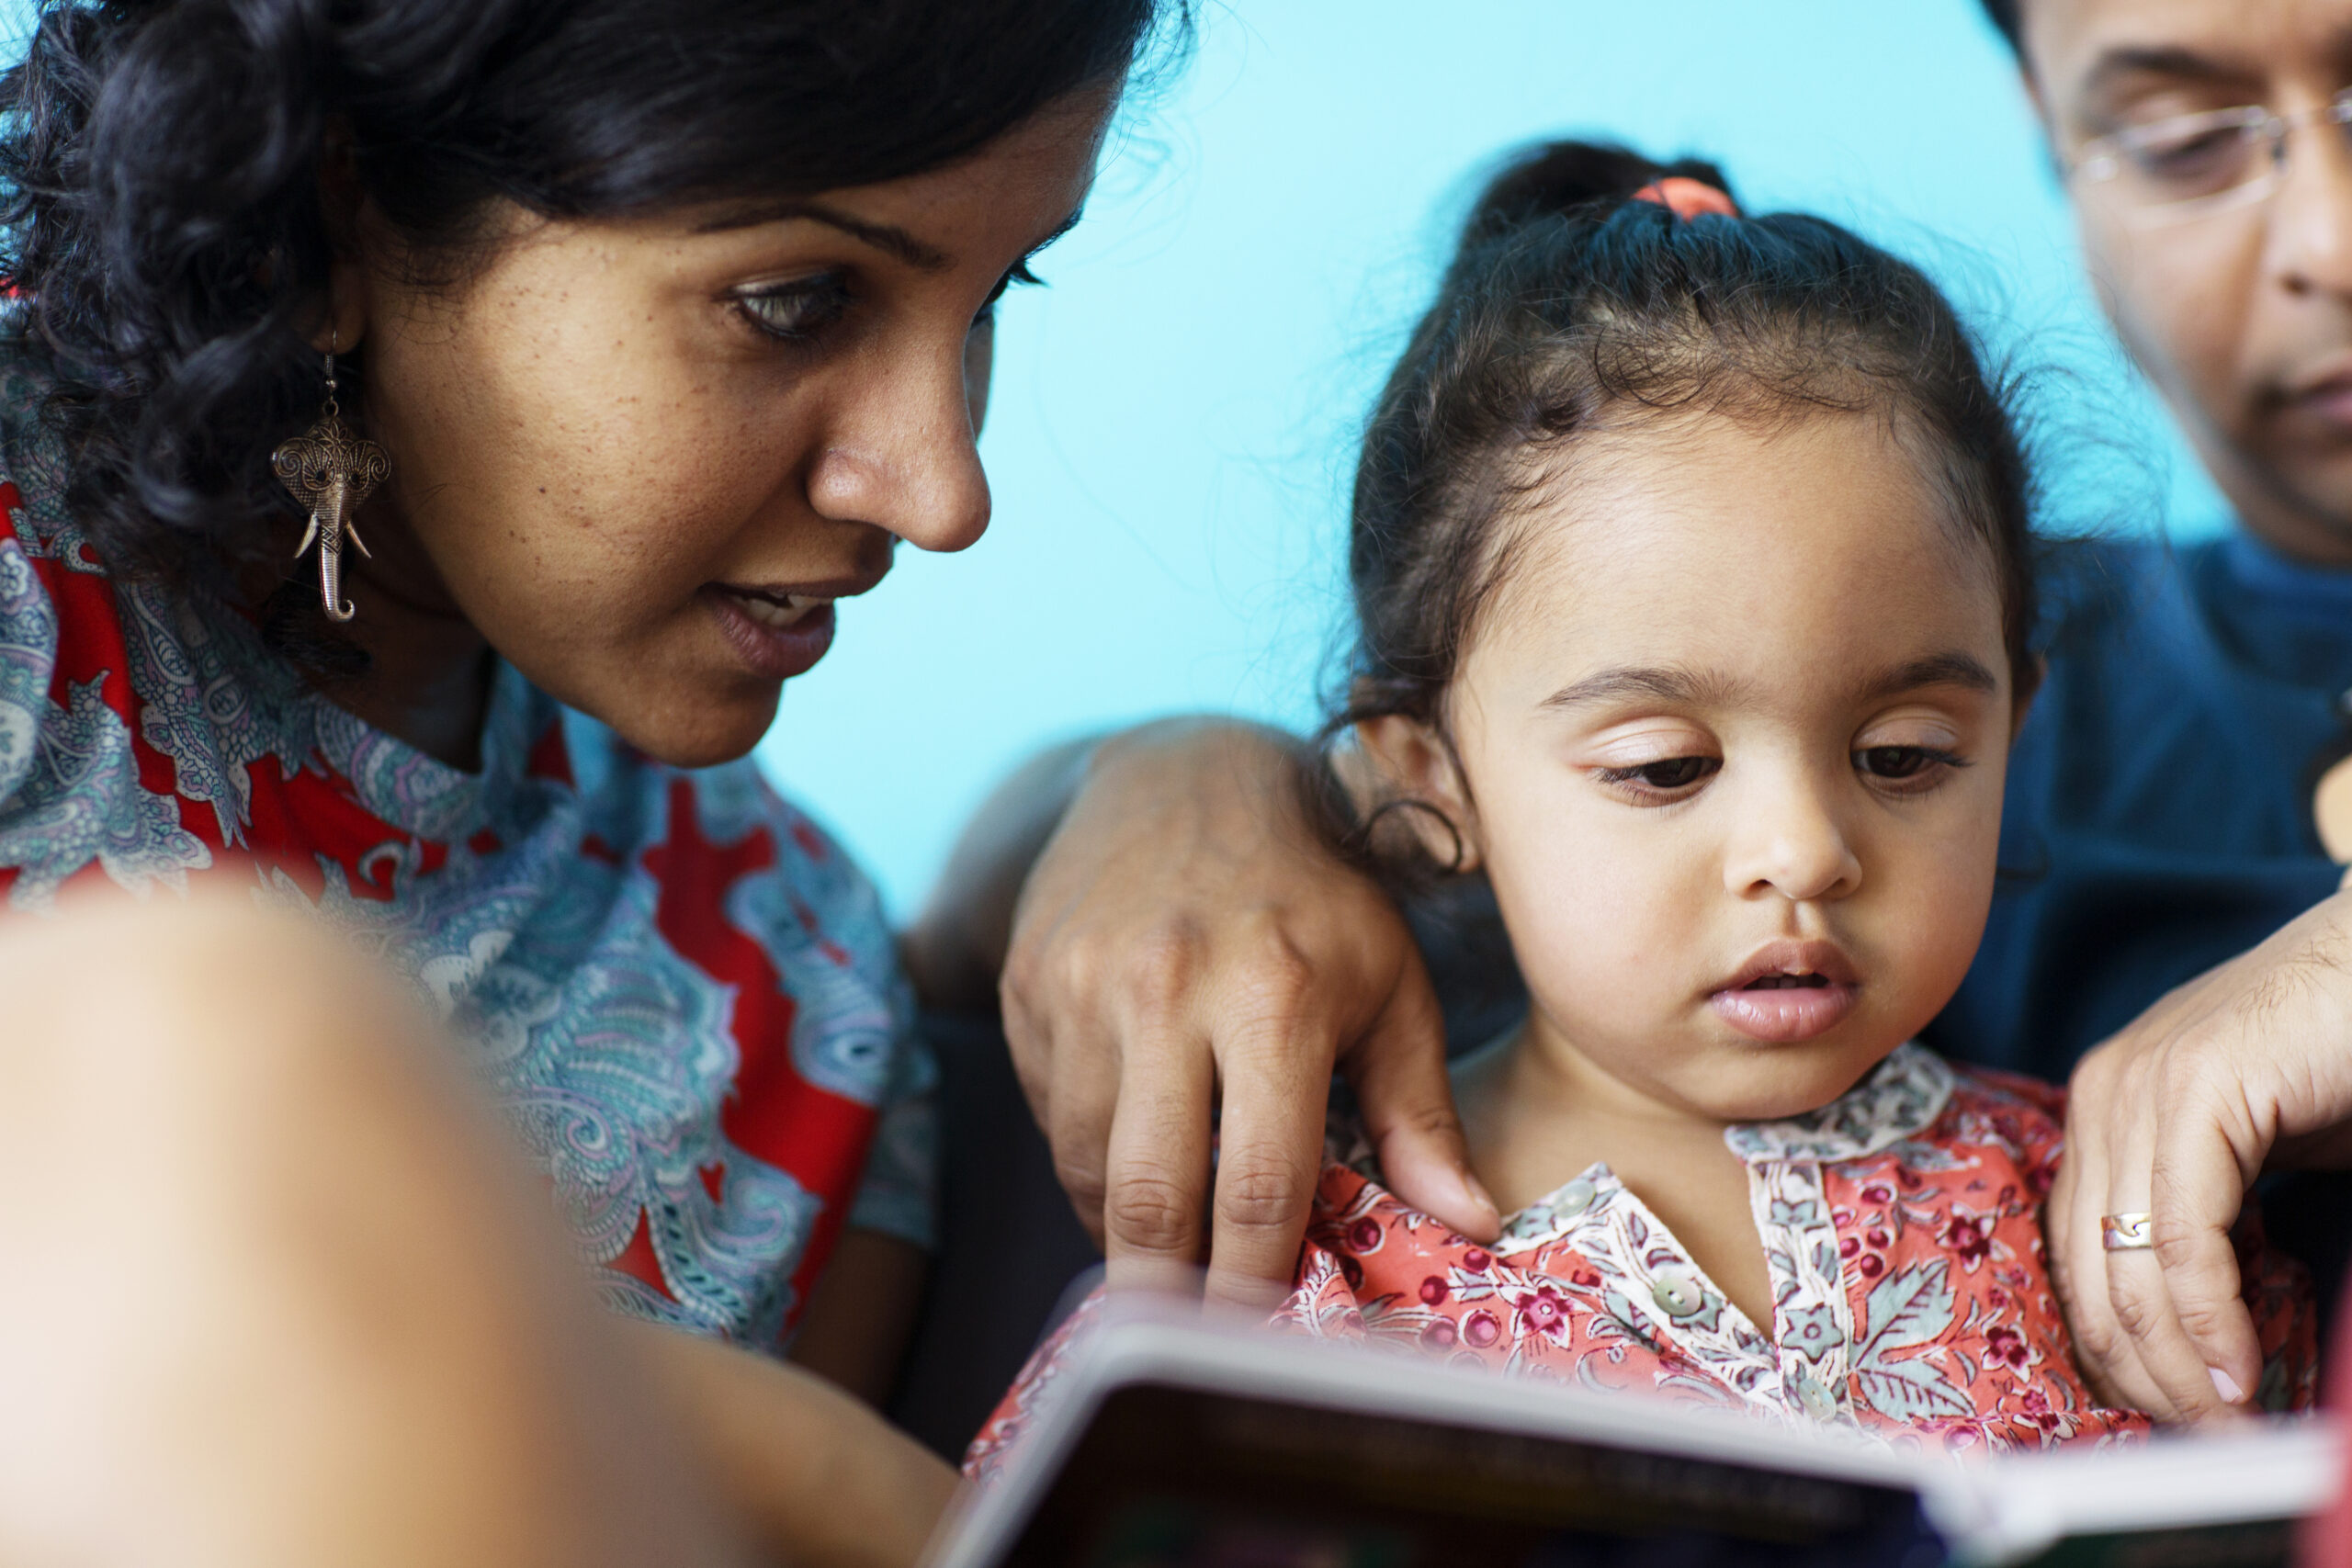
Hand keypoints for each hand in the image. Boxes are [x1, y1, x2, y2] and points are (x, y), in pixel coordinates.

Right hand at [1001, 718, 1499, 1309]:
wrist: (1180, 771)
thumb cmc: (1311, 891)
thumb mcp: (1390, 980)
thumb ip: (1419, 1107)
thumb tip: (1465, 1223)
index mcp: (1274, 994)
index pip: (1258, 1184)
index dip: (1256, 1284)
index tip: (1264, 1344)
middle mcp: (1167, 989)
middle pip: (1149, 1198)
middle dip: (1168, 1297)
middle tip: (1189, 1347)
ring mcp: (1084, 986)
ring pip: (1084, 1165)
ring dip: (1124, 1227)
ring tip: (1170, 1242)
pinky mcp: (1029, 984)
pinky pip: (1048, 1112)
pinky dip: (1088, 1157)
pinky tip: (1133, 1147)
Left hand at [2049, 887, 2351, 1422]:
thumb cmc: (2340, 1063)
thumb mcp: (2251, 1159)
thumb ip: (2209, 1224)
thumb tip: (2195, 1340)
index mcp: (2101, 1113)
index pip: (2075, 1258)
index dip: (2117, 1353)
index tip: (2171, 1417)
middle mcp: (2099, 1096)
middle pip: (2087, 1276)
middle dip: (2144, 1378)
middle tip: (2204, 1441)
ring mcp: (2136, 1086)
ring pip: (2127, 1268)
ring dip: (2179, 1367)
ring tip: (2228, 1423)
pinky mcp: (2193, 1088)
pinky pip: (2185, 1235)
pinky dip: (2211, 1318)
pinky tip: (2240, 1368)